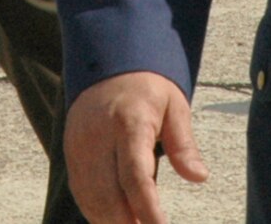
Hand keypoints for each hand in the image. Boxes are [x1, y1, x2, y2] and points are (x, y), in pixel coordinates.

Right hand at [64, 71, 206, 223]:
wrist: (104, 63)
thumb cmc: (145, 87)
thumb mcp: (174, 105)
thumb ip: (184, 144)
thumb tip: (199, 176)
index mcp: (128, 122)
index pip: (135, 175)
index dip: (147, 208)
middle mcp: (98, 137)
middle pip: (109, 195)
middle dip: (129, 223)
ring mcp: (80, 146)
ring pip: (92, 199)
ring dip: (113, 221)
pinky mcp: (70, 153)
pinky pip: (81, 192)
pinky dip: (97, 212)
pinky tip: (117, 219)